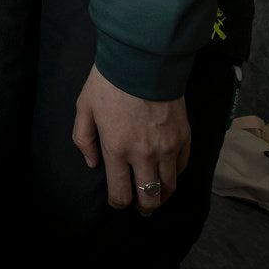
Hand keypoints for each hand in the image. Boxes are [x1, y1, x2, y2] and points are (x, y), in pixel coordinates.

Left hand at [72, 64, 190, 214]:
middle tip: (142, 209)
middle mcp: (144, 155)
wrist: (143, 60)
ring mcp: (168, 148)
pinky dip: (175, 175)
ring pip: (169, 187)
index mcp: (117, 149)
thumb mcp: (83, 107)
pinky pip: (182, 167)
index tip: (118, 202)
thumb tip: (93, 164)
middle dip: (144, 208)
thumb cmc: (109, 82)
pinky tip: (168, 174)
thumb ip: (83, 139)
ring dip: (162, 196)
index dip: (119, 204)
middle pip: (149, 197)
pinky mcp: (184, 138)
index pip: (121, 193)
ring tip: (157, 197)